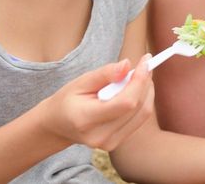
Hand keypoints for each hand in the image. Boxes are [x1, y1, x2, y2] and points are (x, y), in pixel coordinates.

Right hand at [38, 54, 154, 150]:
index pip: (125, 103)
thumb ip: (105, 74)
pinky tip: (135, 89)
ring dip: (147, 90)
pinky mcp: (117, 142)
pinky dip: (142, 101)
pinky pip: (139, 119)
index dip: (140, 81)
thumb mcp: (80, 82)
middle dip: (145, 82)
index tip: (145, 61)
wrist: (57, 125)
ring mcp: (110, 143)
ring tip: (138, 75)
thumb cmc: (67, 100)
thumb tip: (127, 65)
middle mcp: (100, 136)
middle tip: (144, 64)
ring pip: (143, 113)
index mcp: (86, 119)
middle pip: (137, 107)